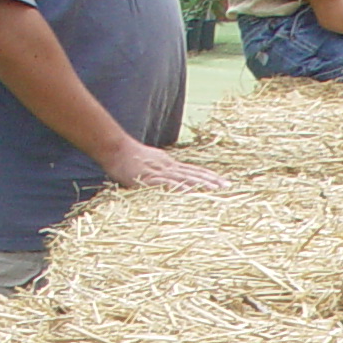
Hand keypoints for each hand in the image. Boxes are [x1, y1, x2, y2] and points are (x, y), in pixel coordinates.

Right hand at [104, 139, 229, 190]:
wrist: (114, 149)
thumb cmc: (128, 158)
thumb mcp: (150, 163)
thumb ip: (161, 171)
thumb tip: (171, 180)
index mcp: (169, 164)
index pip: (193, 170)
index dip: (209, 176)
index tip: (223, 182)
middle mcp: (168, 167)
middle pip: (194, 174)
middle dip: (211, 181)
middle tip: (228, 187)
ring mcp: (160, 172)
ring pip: (185, 178)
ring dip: (201, 185)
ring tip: (216, 191)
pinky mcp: (150, 178)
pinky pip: (167, 184)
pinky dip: (180, 189)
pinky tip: (191, 193)